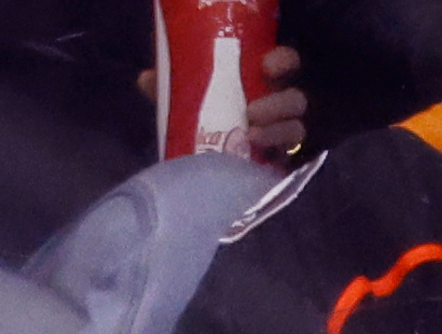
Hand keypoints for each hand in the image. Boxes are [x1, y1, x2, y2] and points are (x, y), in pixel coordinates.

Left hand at [139, 40, 310, 158]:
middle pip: (295, 100)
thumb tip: (146, 80)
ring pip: (296, 130)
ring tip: (251, 136)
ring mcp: (286, 135)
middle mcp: (281, 105)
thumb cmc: (204, 115)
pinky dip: (277, 160)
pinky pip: (291, 162)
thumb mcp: (188, 97)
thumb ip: (172, 86)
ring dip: (277, 132)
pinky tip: (262, 161)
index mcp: (265, 80)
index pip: (288, 63)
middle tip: (251, 112)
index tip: (266, 66)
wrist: (209, 161)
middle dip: (278, 104)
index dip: (283, 62)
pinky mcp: (285, 163)